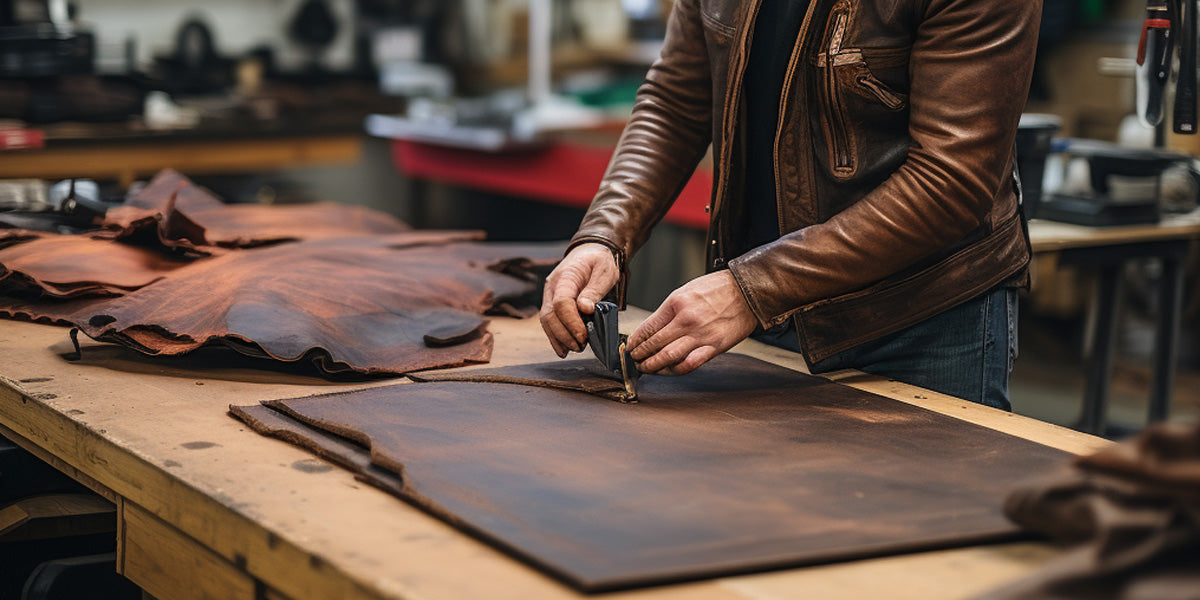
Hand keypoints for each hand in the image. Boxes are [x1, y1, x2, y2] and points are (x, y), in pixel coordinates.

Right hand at [540, 243, 619, 357]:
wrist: (590, 251)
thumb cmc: (599, 260)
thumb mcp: (604, 271)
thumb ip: (595, 290)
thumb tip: (585, 309)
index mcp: (566, 276)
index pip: (561, 303)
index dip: (571, 322)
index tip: (584, 335)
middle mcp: (552, 287)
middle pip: (550, 315)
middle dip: (564, 334)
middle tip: (580, 346)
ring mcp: (550, 295)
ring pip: (546, 321)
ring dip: (559, 338)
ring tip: (574, 349)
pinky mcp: (552, 303)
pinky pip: (549, 322)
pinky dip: (555, 337)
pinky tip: (564, 349)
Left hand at [628, 270, 757, 374]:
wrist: (747, 291)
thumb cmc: (718, 289)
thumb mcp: (687, 290)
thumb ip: (670, 310)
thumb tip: (652, 328)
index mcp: (676, 303)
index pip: (648, 327)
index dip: (635, 340)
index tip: (630, 346)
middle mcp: (686, 320)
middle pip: (654, 344)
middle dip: (640, 355)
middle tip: (634, 359)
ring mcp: (700, 335)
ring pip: (668, 357)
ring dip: (653, 365)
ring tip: (646, 368)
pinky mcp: (714, 347)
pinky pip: (690, 364)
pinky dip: (675, 370)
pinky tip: (668, 370)